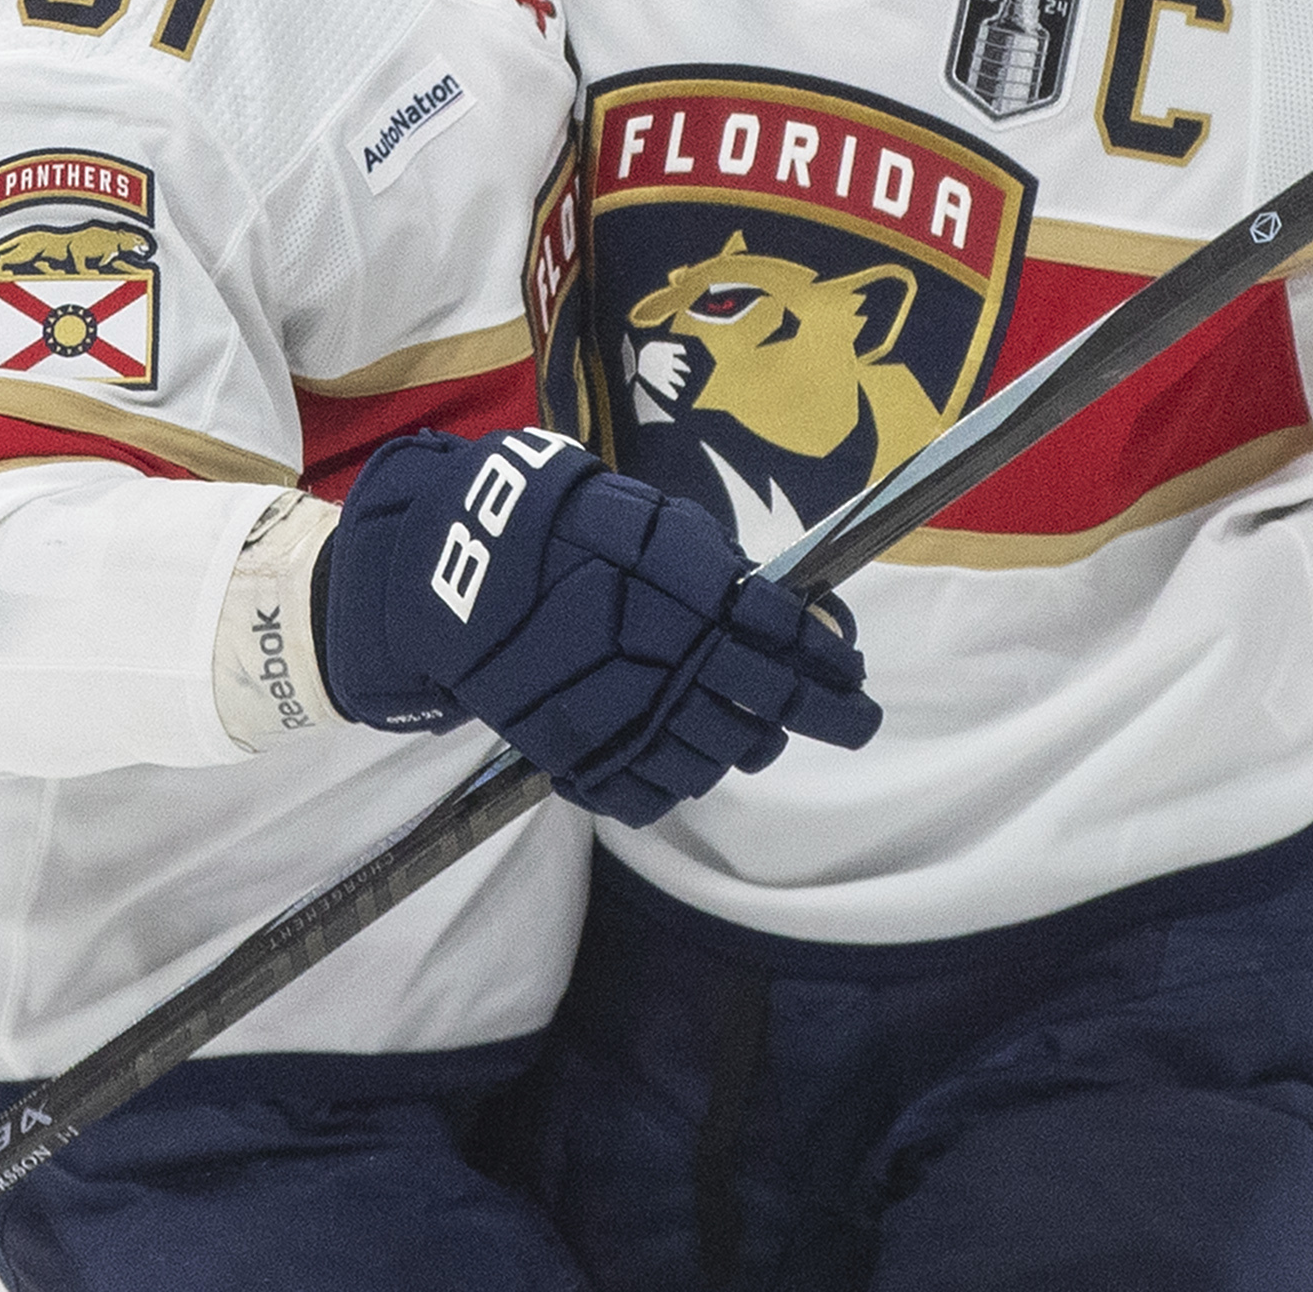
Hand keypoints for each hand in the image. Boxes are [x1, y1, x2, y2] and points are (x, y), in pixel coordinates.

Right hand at [317, 427, 883, 826]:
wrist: (455, 570)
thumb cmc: (561, 529)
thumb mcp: (648, 521)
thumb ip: (719, 568)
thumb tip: (799, 612)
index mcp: (690, 589)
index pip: (787, 632)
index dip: (832, 655)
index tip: (854, 668)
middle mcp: (668, 656)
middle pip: (772, 701)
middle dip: (830, 714)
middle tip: (858, 721)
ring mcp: (627, 713)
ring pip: (722, 754)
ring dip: (753, 744)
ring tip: (761, 734)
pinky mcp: (583, 753)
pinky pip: (654, 791)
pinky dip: (681, 779)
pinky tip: (692, 759)